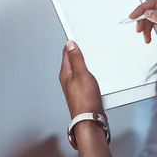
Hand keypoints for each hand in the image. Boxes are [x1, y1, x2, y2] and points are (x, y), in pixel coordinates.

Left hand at [60, 41, 114, 156]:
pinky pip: (82, 78)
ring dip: (81, 63)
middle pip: (70, 62)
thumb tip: (70, 44)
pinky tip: (90, 73)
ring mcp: (74, 87)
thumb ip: (76, 59)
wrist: (89, 119)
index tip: (74, 38)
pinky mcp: (81, 92)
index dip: (71, 45)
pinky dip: (86, 72)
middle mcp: (67, 79)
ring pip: (76, 70)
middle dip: (75, 53)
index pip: (66, 54)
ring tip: (85, 55)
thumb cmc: (85, 99)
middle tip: (79, 44)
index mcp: (65, 73)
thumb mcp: (81, 74)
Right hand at [129, 0, 156, 44]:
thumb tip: (148, 12)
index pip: (155, 2)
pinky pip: (156, 26)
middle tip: (138, 30)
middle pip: (153, 11)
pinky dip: (150, 32)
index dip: (143, 8)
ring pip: (153, 19)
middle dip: (143, 20)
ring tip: (146, 39)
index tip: (133, 16)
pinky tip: (148, 39)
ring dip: (146, 28)